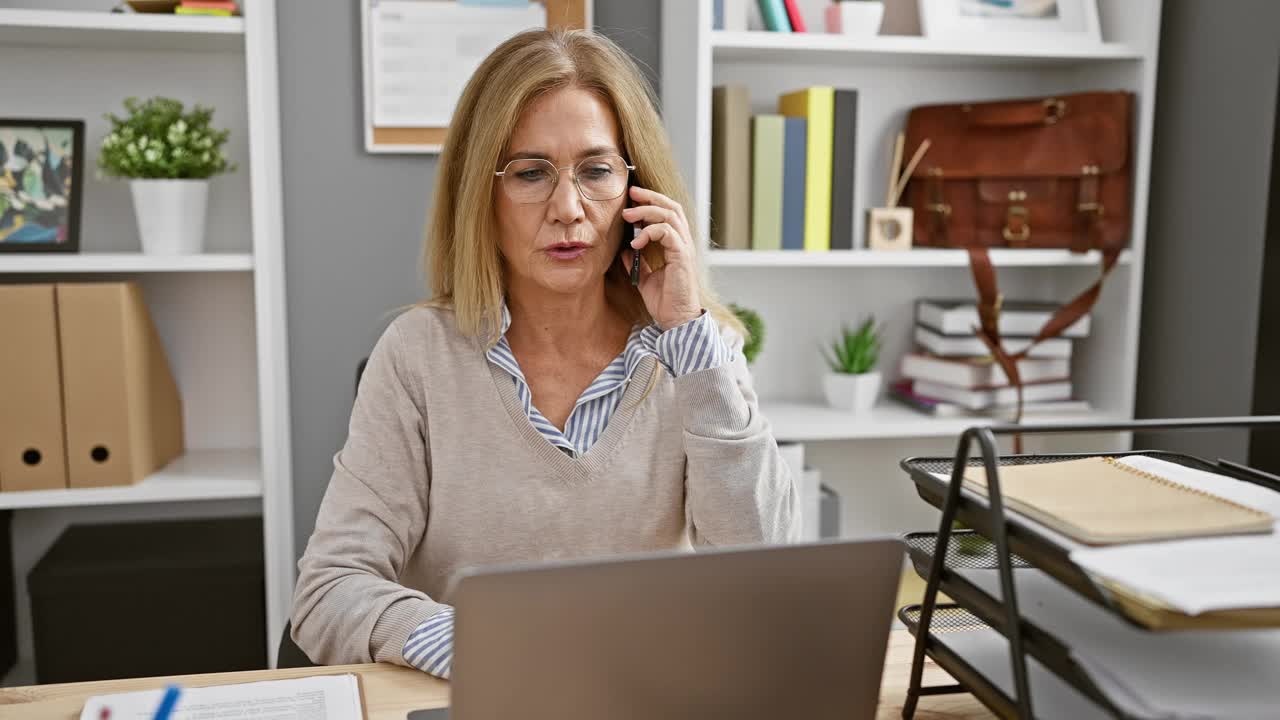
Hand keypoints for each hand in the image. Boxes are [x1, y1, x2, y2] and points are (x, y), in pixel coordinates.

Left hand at [620, 186, 703, 330]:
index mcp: (676, 245)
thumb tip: (625, 249)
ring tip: (628, 215)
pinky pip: (667, 233)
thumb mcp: (645, 278)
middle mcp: (683, 243)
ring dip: (647, 211)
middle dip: (651, 197)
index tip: (632, 198)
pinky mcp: (682, 257)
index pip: (668, 213)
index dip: (652, 202)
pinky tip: (635, 242)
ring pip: (670, 215)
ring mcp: (684, 249)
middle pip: (672, 207)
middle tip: (631, 194)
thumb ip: (638, 261)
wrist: (675, 320)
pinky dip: (650, 232)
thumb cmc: (664, 302)